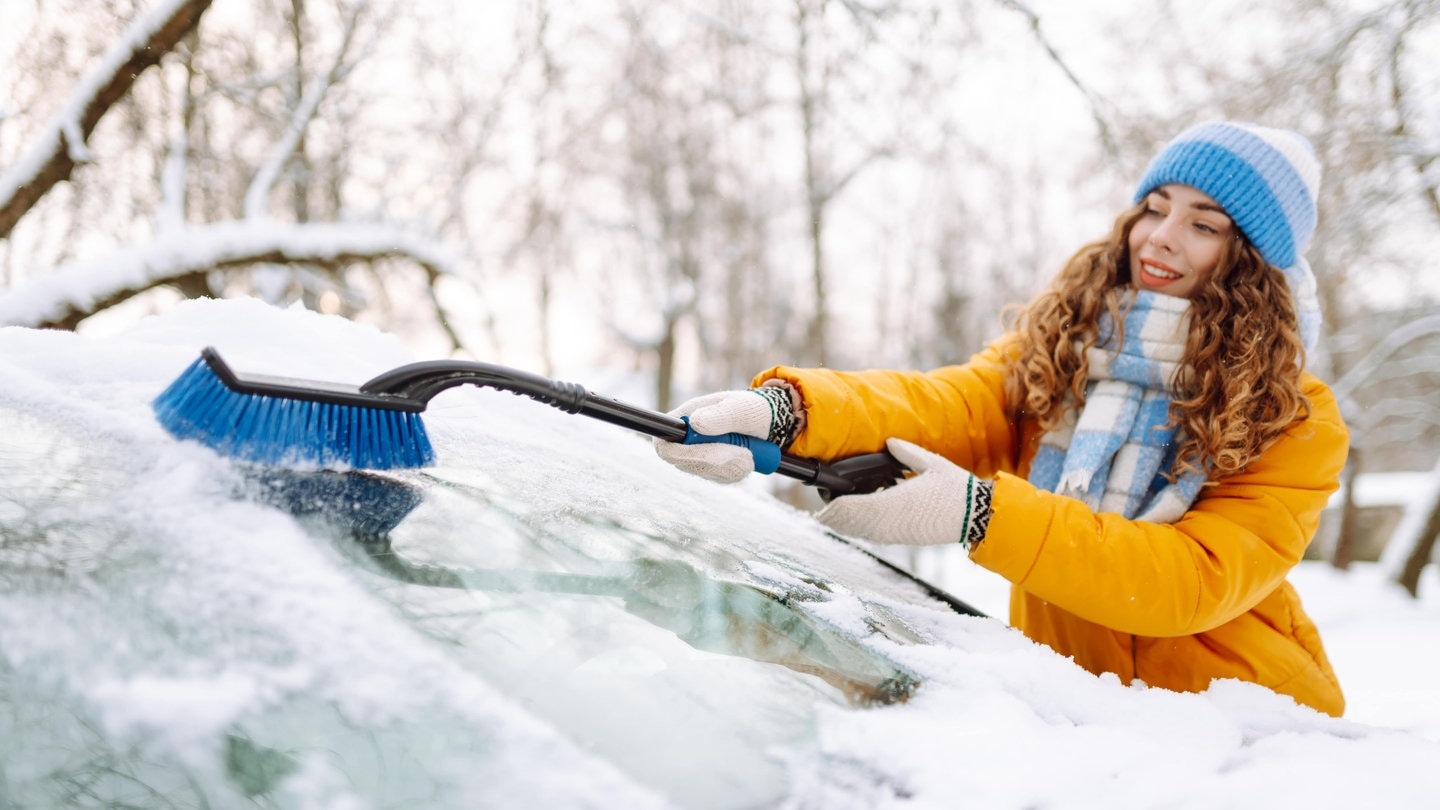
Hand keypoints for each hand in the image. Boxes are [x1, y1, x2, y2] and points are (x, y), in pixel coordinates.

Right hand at [654, 386, 799, 482]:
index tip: (706, 452)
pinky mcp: (713, 470)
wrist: (768, 421)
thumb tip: (695, 424)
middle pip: (685, 464)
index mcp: (685, 419)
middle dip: (717, 460)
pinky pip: (723, 478)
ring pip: (707, 473)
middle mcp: (686, 440)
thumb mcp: (739, 407)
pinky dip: (739, 469)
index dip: (676, 453)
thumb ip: (719, 416)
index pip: (663, 444)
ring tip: (749, 449)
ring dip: (733, 464)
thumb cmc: (751, 408)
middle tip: (745, 452)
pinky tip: (748, 456)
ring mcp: (698, 457)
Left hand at [815, 438, 990, 546]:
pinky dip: (865, 533)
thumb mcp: (931, 463)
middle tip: (821, 516)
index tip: (824, 507)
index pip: (858, 507)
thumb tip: (889, 442)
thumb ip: (906, 453)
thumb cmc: (956, 488)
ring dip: (849, 528)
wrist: (978, 515)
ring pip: (867, 534)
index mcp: (897, 501)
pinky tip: (860, 529)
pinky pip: (880, 538)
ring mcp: (901, 533)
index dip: (838, 509)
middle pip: (857, 524)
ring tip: (834, 523)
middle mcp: (894, 521)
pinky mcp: (909, 539)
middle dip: (838, 520)